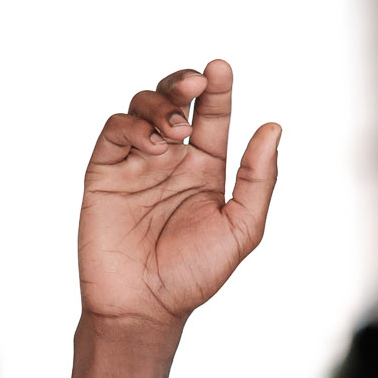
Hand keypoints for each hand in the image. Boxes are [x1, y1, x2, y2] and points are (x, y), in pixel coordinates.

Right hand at [78, 62, 279, 343]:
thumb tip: (273, 128)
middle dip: (183, 83)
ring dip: (160, 105)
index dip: (217, 89)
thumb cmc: (194, 275)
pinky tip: (153, 144)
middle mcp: (170, 161)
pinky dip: (133, 126)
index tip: (221, 69)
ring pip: (142, 107)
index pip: (211, 116)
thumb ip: (257, 180)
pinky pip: (115, 131)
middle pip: (174, 100)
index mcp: (205, 170)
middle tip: (195, 85)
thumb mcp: (241, 229)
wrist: (144, 307)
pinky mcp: (104, 172)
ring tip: (174, 132)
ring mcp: (136, 164)